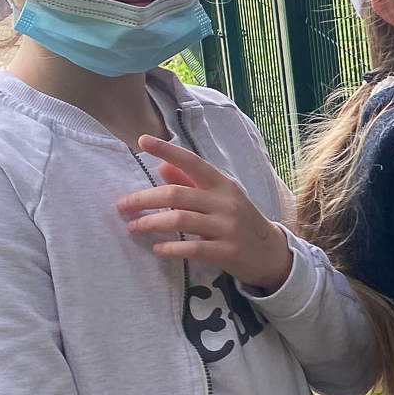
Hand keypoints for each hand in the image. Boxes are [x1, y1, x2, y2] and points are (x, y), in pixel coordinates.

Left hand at [117, 138, 293, 293]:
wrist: (271, 253)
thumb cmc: (240, 221)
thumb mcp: (220, 198)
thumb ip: (192, 183)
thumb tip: (162, 167)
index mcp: (222, 185)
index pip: (192, 162)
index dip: (167, 150)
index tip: (142, 140)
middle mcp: (225, 202)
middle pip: (177, 194)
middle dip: (144, 199)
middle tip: (122, 206)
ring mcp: (228, 227)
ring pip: (181, 219)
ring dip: (151, 223)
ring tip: (133, 227)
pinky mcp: (228, 251)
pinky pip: (193, 248)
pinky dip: (171, 248)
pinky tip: (157, 248)